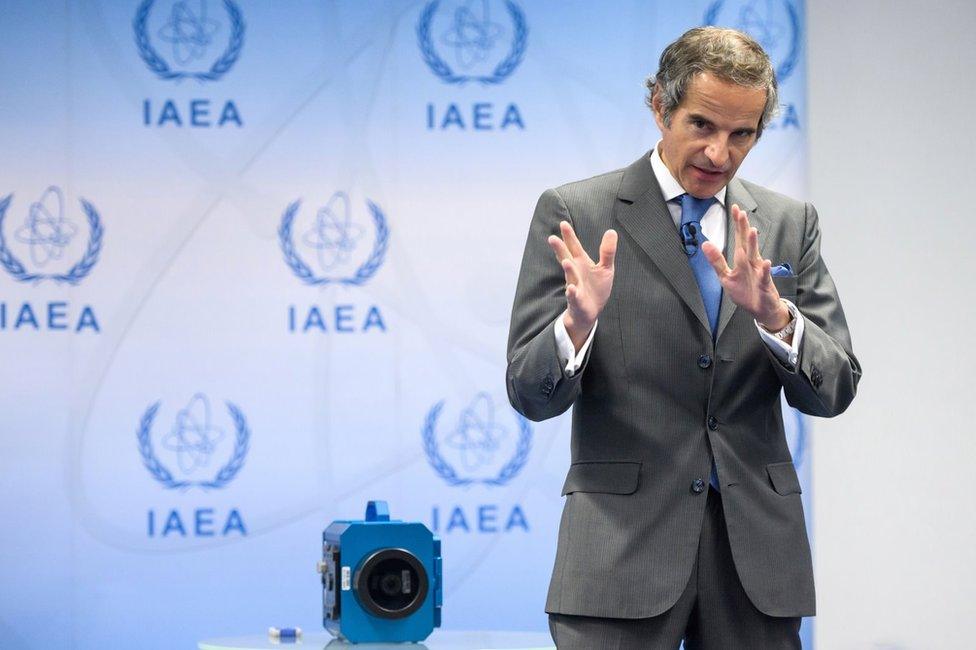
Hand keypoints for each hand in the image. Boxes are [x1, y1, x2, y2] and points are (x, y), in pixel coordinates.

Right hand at [547, 221, 616, 348]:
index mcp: (581, 263)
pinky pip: (574, 296)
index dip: (569, 236)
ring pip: (570, 277)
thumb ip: (607, 251)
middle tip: (552, 238)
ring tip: (566, 261)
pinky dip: (572, 293)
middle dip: (560, 249)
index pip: (574, 247)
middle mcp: (575, 273)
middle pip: (566, 259)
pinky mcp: (577, 301)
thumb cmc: (596, 288)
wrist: (590, 311)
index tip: (563, 224)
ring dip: (568, 270)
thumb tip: (611, 231)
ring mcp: (575, 286)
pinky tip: (571, 288)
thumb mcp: (605, 268)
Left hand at [701, 204, 789, 329]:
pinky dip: (765, 270)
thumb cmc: (745, 291)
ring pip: (755, 256)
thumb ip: (716, 261)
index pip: (739, 238)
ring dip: (753, 244)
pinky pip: (765, 276)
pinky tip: (765, 262)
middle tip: (741, 212)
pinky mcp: (764, 285)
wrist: (761, 310)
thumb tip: (705, 244)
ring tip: (751, 230)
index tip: (735, 207)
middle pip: (747, 242)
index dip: (737, 223)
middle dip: (744, 228)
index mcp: (743, 258)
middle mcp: (752, 262)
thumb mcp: (726, 276)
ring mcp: (759, 272)